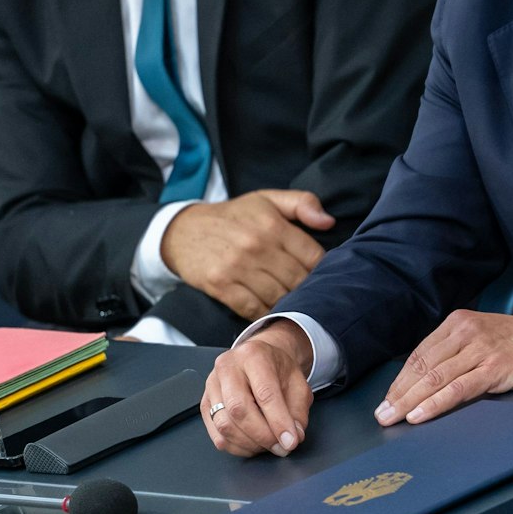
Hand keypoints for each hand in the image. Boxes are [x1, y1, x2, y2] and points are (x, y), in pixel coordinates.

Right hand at [162, 190, 335, 320]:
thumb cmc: (233, 216)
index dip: (322, 269)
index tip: (321, 275)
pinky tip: (269, 310)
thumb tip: (329, 221)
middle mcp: (257, 245)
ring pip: (278, 297)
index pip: (313, 256)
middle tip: (308, 294)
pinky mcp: (220, 284)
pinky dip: (264, 314)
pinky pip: (252, 309)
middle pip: (298, 280)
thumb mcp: (267, 199)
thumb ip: (302, 203)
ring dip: (287, 304)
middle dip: (306, 290)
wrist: (183, 230)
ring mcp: (237, 266)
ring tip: (291, 303)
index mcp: (272, 224)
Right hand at [203, 320, 315, 456]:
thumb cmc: (277, 370)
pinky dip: (236, 447)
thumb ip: (298, 411)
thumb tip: (293, 437)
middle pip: (238, 409)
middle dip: (262, 435)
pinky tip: (252, 445)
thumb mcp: (299, 384)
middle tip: (280, 447)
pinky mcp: (205, 403)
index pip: (264, 393)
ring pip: (224, 424)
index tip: (290, 441)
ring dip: (249, 443)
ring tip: (268, 445)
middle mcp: (227, 368)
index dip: (278, 421)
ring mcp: (212, 385)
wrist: (260, 360)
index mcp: (254, 356)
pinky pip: (216, 434)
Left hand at [376, 311, 512, 425]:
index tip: (387, 399)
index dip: (400, 380)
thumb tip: (420, 381)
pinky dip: (435, 404)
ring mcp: (479, 350)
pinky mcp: (493, 369)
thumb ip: (452, 352)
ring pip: (435, 379)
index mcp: (456, 323)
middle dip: (398, 394)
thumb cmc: (511, 341)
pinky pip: (457, 389)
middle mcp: (464, 333)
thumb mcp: (477, 336)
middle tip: (382, 414)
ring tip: (394, 418)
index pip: (419, 354)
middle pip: (422, 367)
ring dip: (409, 402)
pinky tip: (420, 415)